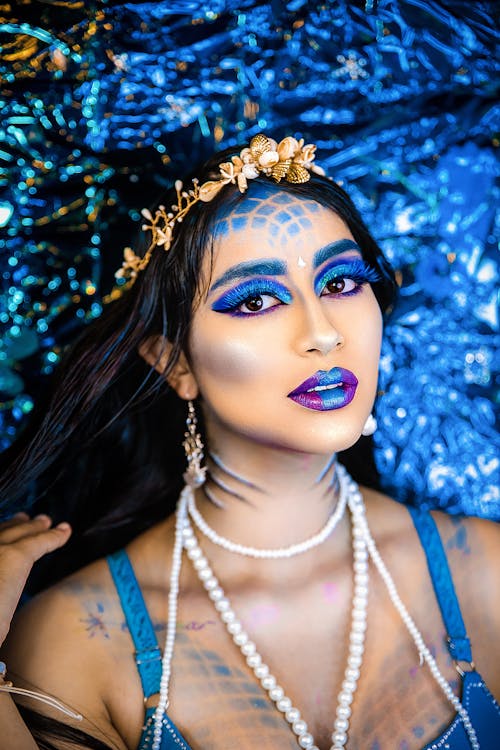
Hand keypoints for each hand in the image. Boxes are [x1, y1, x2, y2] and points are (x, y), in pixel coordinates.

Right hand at [0, 513, 70, 647]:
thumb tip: (2, 587)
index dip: (0, 532)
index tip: (6, 528)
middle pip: (1, 532)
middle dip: (13, 525)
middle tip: (25, 519)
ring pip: (19, 533)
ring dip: (34, 527)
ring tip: (46, 522)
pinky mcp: (15, 555)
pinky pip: (40, 542)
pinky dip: (54, 537)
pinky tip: (64, 532)